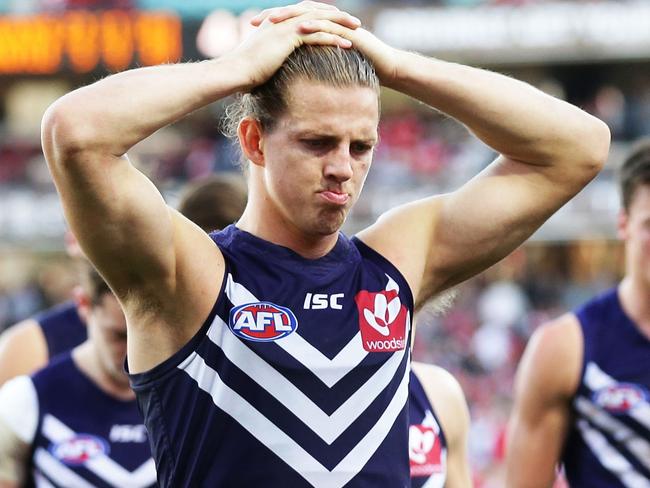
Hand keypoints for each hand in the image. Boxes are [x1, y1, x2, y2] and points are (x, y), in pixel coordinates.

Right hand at [229, 2, 360, 89]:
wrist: (236, 71)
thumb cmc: (245, 71)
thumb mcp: (261, 61)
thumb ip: (272, 57)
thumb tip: (277, 67)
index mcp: (277, 22)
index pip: (305, 13)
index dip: (323, 16)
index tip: (338, 22)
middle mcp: (283, 20)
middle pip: (316, 11)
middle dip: (337, 15)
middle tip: (355, 21)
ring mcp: (286, 27)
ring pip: (320, 20)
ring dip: (341, 24)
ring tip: (358, 30)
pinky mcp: (289, 37)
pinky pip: (317, 35)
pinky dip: (333, 38)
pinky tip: (347, 44)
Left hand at [250, 2, 398, 86]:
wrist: (385, 67)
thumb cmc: (358, 70)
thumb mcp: (327, 67)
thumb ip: (310, 66)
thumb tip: (287, 77)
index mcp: (318, 28)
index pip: (290, 22)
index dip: (271, 24)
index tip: (252, 29)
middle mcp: (325, 22)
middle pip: (295, 14)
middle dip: (274, 16)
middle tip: (255, 20)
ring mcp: (336, 24)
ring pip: (309, 16)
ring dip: (290, 17)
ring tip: (273, 20)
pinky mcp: (347, 30)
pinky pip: (328, 25)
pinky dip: (314, 26)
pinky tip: (301, 29)